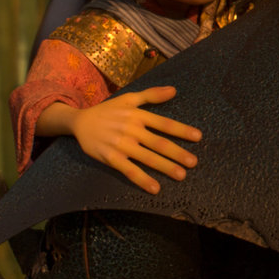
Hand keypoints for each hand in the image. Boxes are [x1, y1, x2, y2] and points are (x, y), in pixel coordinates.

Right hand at [45, 86, 200, 193]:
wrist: (80, 122)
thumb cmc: (108, 110)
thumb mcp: (128, 99)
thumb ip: (151, 95)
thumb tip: (174, 91)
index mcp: (137, 115)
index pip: (164, 123)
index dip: (181, 130)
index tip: (198, 137)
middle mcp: (131, 130)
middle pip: (158, 143)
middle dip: (177, 153)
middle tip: (193, 162)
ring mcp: (121, 145)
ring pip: (147, 157)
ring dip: (165, 167)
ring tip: (181, 175)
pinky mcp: (111, 158)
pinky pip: (129, 170)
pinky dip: (142, 179)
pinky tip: (155, 188)